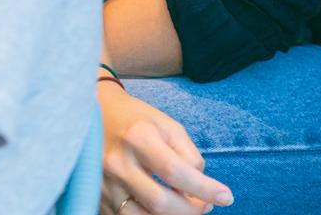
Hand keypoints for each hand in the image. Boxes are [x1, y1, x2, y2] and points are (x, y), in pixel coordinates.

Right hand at [99, 84, 231, 212]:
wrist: (94, 116)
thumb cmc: (138, 119)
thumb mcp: (168, 126)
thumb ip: (188, 154)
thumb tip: (200, 186)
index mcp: (139, 138)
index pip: (176, 172)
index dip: (204, 189)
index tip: (226, 197)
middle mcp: (117, 163)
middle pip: (159, 202)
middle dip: (190, 210)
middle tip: (207, 206)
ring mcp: (102, 184)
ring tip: (188, 208)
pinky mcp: (95, 197)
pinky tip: (164, 211)